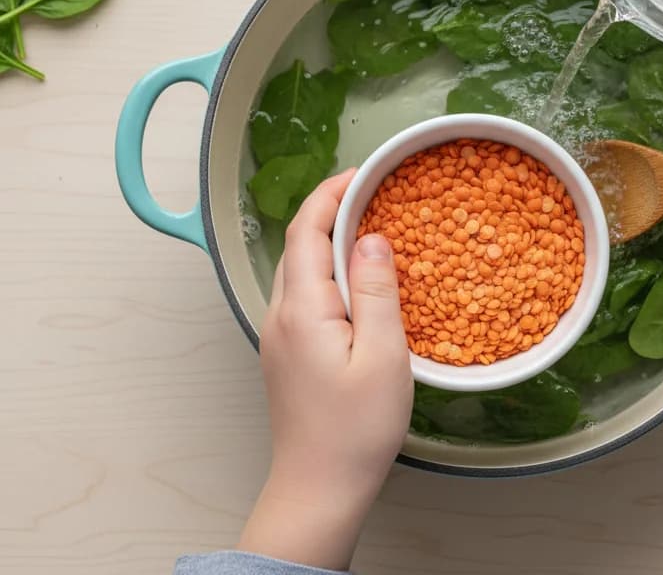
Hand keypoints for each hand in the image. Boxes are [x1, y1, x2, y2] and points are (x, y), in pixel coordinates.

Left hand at [238, 170, 412, 570]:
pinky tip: (360, 280)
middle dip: (330, 209)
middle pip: (298, 244)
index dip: (330, 193)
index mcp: (302, 308)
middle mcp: (281, 314)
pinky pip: (304, 294)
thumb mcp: (383, 356)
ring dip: (329, 240)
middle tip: (374, 194)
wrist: (318, 490)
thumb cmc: (355, 430)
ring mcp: (279, 335)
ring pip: (300, 269)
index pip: (306, 229)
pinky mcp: (287, 353)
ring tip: (371, 228)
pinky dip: (328, 270)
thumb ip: (378, 291)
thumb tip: (373, 237)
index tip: (362, 173)